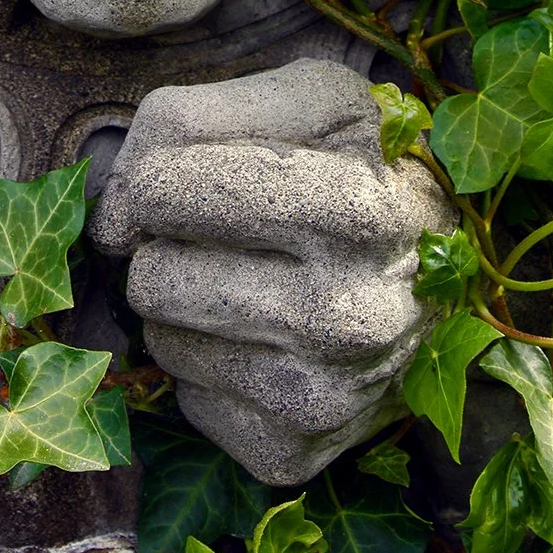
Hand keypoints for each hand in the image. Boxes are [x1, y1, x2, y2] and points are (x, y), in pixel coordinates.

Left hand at [89, 58, 454, 483]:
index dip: (153, 177)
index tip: (180, 174)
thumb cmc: (360, 166)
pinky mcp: (292, 454)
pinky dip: (207, 363)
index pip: (168, 191)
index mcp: (356, 209)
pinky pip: (183, 397)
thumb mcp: (310, 99)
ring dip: (185, 302)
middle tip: (228, 235)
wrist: (439, 277)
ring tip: (253, 280)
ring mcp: (324, 395)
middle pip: (152, 274)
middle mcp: (349, 314)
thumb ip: (192, 116)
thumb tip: (113, 220)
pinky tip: (264, 339)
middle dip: (168, 244)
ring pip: (160, 338)